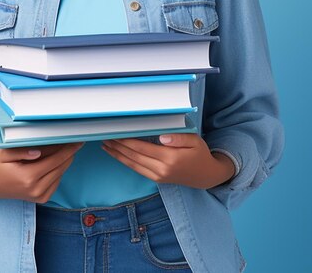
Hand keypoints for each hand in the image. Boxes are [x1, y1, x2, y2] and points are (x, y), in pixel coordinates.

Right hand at [0, 142, 83, 202]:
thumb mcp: (5, 153)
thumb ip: (21, 151)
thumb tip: (38, 151)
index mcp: (28, 177)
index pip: (55, 160)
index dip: (67, 149)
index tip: (77, 140)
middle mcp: (36, 189)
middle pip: (61, 167)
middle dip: (69, 152)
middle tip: (75, 140)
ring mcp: (39, 196)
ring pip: (60, 173)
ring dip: (64, 160)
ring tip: (64, 147)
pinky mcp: (42, 199)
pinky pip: (57, 181)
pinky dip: (58, 169)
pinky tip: (55, 160)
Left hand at [102, 134, 234, 189]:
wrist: (206, 176)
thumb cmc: (200, 154)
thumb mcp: (195, 141)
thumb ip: (179, 138)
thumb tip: (162, 136)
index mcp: (169, 158)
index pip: (141, 147)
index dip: (126, 140)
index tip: (115, 132)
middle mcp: (161, 169)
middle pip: (134, 156)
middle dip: (118, 146)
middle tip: (105, 136)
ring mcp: (158, 176)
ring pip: (133, 164)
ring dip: (118, 155)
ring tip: (106, 145)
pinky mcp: (157, 179)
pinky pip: (138, 170)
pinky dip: (126, 162)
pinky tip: (118, 155)